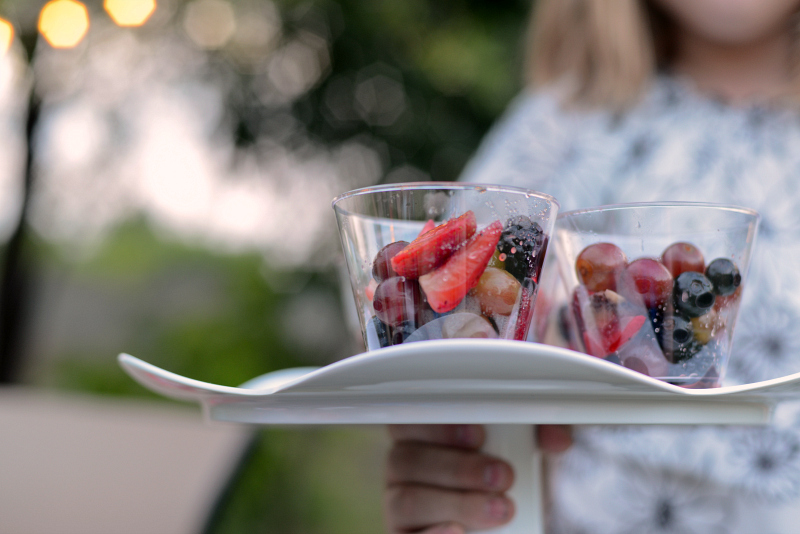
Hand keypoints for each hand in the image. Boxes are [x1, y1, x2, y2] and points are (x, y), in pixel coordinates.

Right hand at [384, 424, 571, 533]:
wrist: (505, 518)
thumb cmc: (500, 474)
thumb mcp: (521, 448)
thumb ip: (536, 433)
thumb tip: (557, 439)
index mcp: (420, 434)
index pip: (409, 419)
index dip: (438, 426)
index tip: (479, 435)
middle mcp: (403, 467)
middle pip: (407, 459)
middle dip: (458, 468)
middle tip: (503, 475)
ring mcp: (398, 504)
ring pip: (408, 499)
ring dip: (457, 503)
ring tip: (501, 508)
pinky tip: (458, 532)